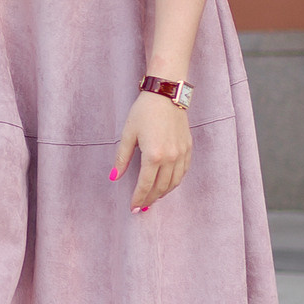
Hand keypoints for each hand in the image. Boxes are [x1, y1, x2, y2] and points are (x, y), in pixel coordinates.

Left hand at [111, 91, 190, 212]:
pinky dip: (175, 182)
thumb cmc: (144, 112)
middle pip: (160, 187)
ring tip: (153, 199)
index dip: (138, 198)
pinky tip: (167, 184)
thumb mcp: (128, 134)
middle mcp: (170, 158)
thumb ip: (122, 158)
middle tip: (141, 207)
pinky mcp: (188, 148)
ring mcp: (181, 154)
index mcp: (153, 155)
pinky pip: (183, 172)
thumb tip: (114, 176)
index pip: (145, 185)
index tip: (133, 208)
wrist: (166, 95)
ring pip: (174, 183)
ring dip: (163, 193)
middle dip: (150, 200)